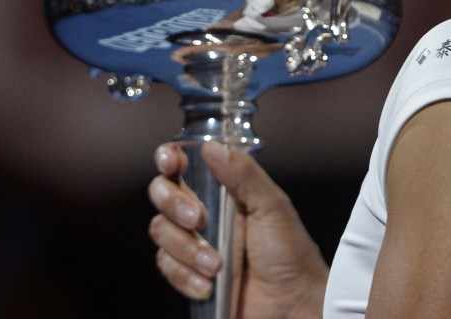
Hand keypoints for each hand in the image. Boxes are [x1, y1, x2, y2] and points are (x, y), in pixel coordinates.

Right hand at [148, 141, 328, 318]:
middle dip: (174, 205)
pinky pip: (167, 267)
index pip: (185, 164)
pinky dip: (185, 276)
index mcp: (224, 188)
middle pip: (162, 193)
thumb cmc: (289, 252)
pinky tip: (209, 284)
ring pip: (161, 231)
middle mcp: (204, 211)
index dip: (169, 159)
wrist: (290, 302)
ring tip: (216, 264)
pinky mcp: (188, 272)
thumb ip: (243, 174)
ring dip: (186, 248)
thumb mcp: (272, 205)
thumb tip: (212, 147)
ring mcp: (194, 241)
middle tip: (198, 219)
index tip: (171, 164)